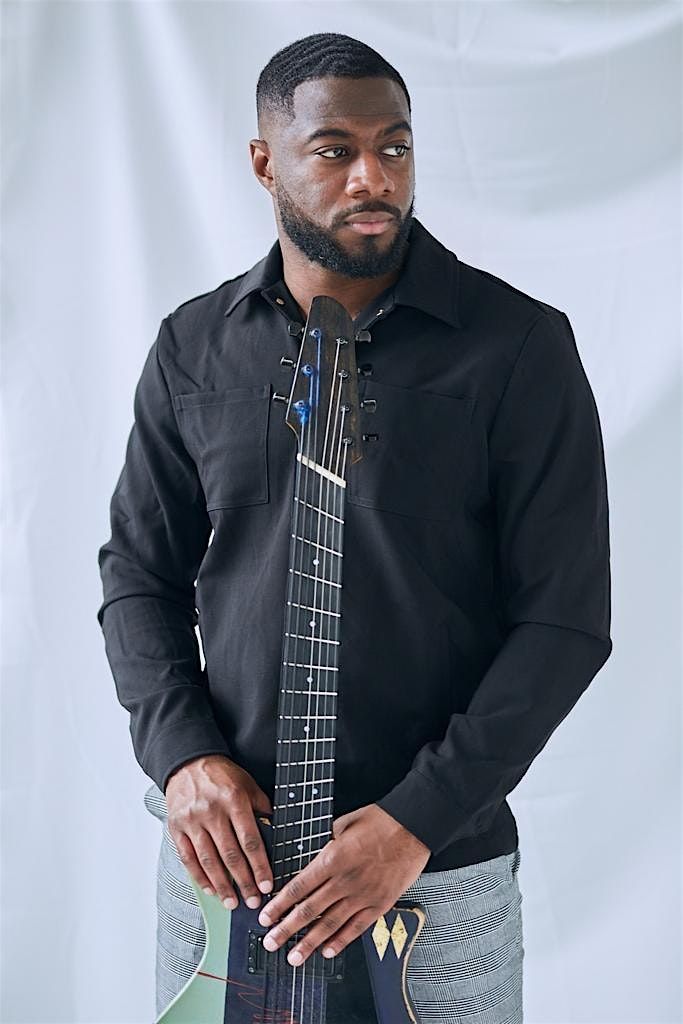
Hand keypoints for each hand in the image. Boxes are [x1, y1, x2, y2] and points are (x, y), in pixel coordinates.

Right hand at [165, 754, 273, 910]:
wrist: (188, 763)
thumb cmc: (222, 776)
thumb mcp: (248, 784)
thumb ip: (261, 808)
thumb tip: (275, 833)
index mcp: (234, 799)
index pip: (250, 840)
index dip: (259, 866)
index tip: (266, 885)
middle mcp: (212, 811)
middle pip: (230, 854)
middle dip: (243, 882)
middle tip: (252, 901)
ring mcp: (192, 821)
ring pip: (209, 860)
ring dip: (221, 886)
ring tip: (232, 903)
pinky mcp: (177, 827)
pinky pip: (188, 858)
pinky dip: (199, 877)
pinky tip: (210, 889)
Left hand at [257, 803, 430, 965]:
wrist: (415, 827)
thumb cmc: (382, 820)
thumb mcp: (345, 822)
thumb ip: (325, 840)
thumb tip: (312, 851)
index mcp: (333, 858)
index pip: (298, 888)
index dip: (279, 905)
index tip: (266, 917)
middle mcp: (345, 881)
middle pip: (309, 910)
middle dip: (286, 929)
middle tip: (271, 942)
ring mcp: (363, 895)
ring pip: (330, 925)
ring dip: (309, 943)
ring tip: (294, 957)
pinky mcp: (380, 904)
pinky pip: (357, 928)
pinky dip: (341, 941)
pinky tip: (328, 951)